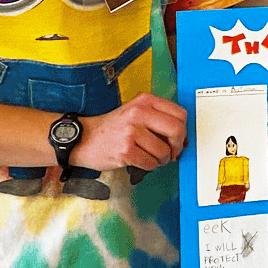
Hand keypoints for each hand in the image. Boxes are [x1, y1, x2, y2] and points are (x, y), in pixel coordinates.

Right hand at [70, 93, 187, 171]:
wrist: (84, 138)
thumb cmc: (113, 127)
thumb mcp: (136, 112)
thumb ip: (158, 118)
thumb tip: (183, 137)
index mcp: (145, 100)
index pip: (180, 114)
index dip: (183, 130)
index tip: (178, 138)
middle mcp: (139, 113)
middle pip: (177, 130)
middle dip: (178, 146)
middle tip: (172, 152)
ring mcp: (131, 132)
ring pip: (164, 150)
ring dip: (162, 159)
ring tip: (153, 158)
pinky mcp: (125, 150)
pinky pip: (150, 163)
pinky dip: (150, 166)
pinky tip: (143, 161)